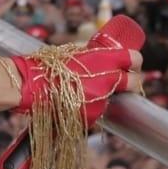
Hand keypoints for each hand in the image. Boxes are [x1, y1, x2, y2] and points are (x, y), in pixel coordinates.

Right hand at [11, 20, 144, 127]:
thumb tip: (108, 57)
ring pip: (113, 97)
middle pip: (134, 82)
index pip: (134, 59)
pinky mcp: (92, 116)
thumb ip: (95, 56)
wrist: (32, 84)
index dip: (135, 61)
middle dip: (132, 81)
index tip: (132, 62)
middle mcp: (107, 80)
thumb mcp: (77, 52)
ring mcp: (101, 100)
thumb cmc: (51, 64)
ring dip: (107, 93)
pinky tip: (78, 100)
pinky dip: (92, 105)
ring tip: (88, 89)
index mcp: (105, 59)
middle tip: (126, 79)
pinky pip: (98, 109)